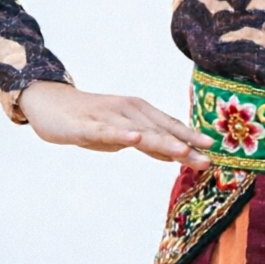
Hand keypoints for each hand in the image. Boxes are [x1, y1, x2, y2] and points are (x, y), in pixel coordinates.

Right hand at [18, 80, 209, 168]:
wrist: (51, 103)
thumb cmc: (90, 120)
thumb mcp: (121, 134)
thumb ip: (145, 143)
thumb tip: (171, 155)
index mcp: (140, 112)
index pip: (170, 127)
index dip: (191, 138)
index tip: (213, 149)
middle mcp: (130, 111)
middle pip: (162, 131)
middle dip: (186, 145)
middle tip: (208, 160)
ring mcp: (110, 117)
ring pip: (140, 131)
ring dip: (163, 142)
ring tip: (183, 152)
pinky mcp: (86, 125)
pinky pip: (107, 131)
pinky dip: (122, 134)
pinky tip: (136, 138)